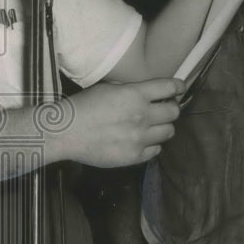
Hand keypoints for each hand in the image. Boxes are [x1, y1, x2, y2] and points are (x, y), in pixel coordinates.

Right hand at [64, 78, 183, 167]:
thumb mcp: (106, 88)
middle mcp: (142, 116)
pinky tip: (142, 140)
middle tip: (163, 108)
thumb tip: (145, 92)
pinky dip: (152, 144)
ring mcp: (140, 138)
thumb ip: (129, 90)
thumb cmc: (82, 106)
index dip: (177, 87)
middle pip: (174, 112)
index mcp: (135, 95)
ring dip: (163, 127)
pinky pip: (156, 150)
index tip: (178, 88)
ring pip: (169, 132)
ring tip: (152, 126)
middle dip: (171, 108)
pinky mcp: (134, 156)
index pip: (169, 88)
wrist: (65, 133)